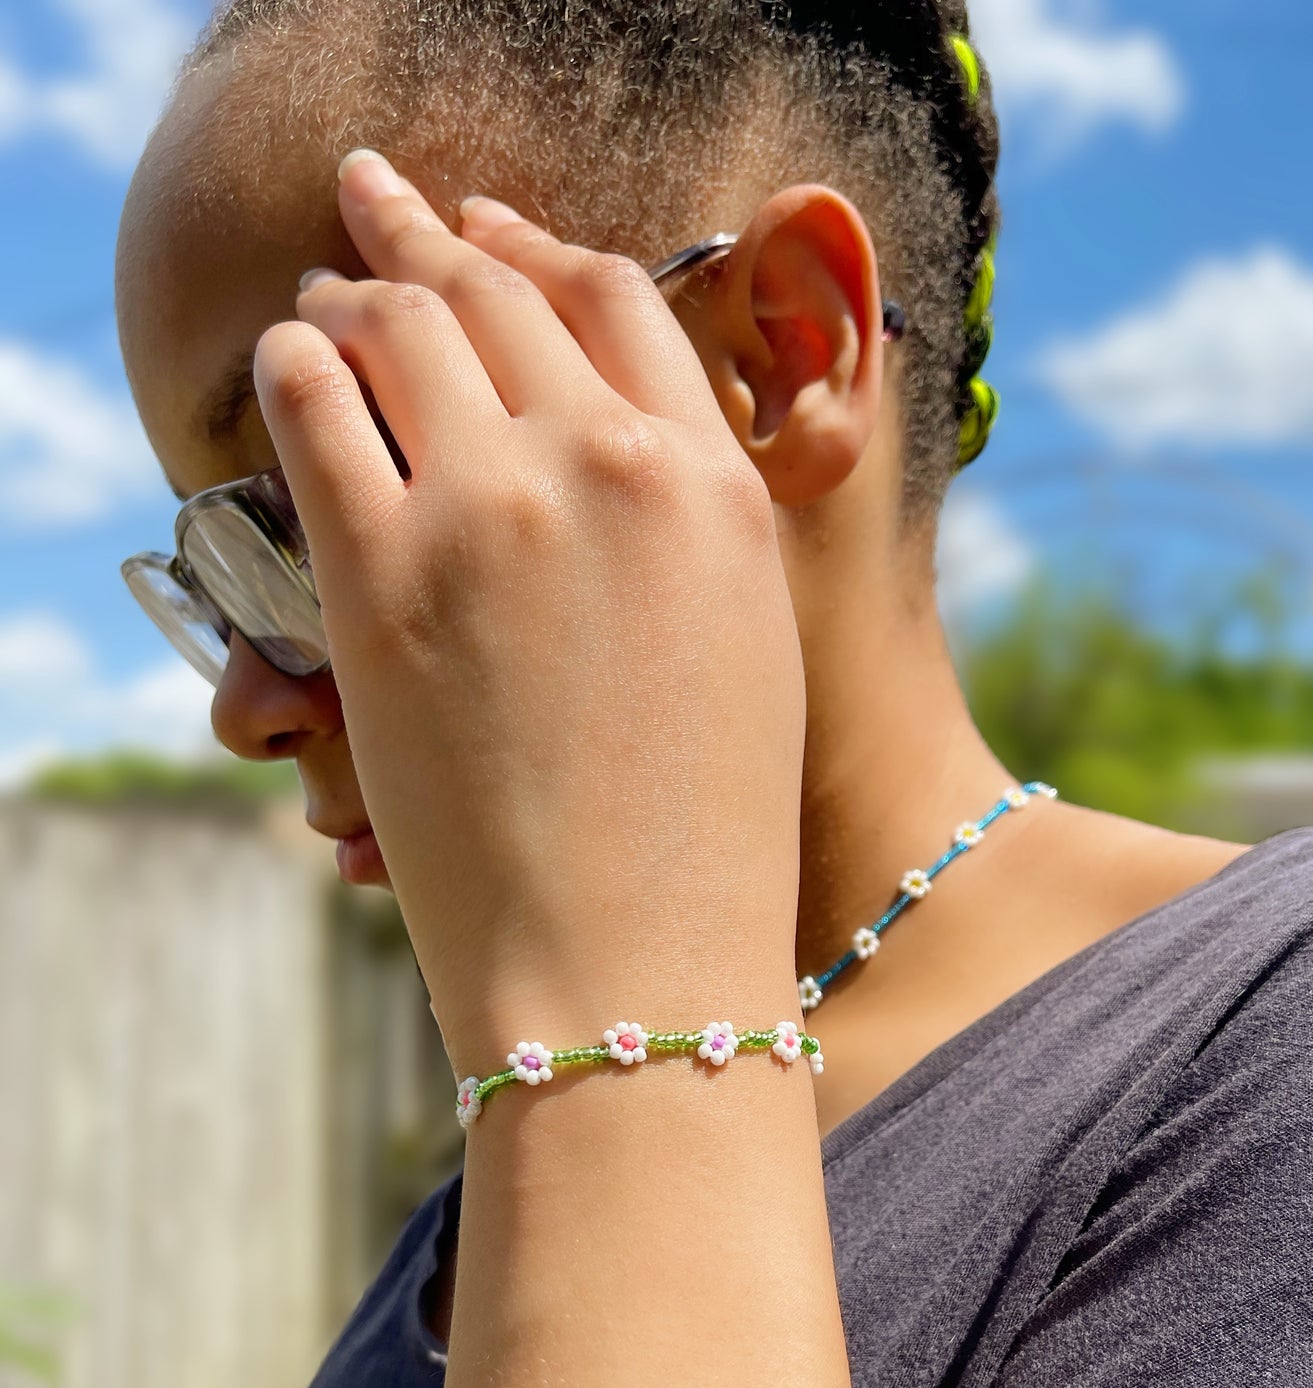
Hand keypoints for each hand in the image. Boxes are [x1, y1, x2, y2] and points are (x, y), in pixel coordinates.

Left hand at [252, 151, 805, 1059]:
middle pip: (497, 287)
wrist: (634, 962)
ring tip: (325, 296)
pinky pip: (316, 406)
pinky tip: (289, 364)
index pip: (615, 297)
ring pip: (398, 322)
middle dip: (430, 240)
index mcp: (715, 483)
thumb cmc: (701, 826)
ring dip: (352, 293)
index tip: (488, 232)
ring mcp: (493, 511)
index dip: (538, 248)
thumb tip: (607, 439)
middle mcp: (610, 466)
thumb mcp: (743, 641)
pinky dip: (294, 364)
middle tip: (382, 219)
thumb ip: (688, 517)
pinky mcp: (384, 577)